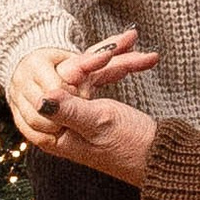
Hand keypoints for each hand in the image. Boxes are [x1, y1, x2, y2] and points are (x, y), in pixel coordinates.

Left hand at [18, 31, 158, 176]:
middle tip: (128, 38)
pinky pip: (100, 81)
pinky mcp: (93, 111)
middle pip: (73, 77)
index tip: (104, 55)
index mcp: (55, 134)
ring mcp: (79, 115)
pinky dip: (116, 68)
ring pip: (90, 74)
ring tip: (132, 38)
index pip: (56, 87)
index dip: (79, 66)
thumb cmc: (130, 148)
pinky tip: (130, 54)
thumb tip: (41, 98)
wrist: (157, 162)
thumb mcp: (98, 125)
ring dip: (113, 57)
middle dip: (100, 56)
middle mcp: (63, 123)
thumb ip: (69, 110)